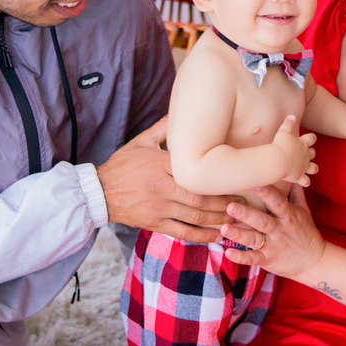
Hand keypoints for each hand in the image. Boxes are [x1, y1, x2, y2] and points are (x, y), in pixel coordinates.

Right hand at [96, 117, 240, 242]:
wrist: (99, 192)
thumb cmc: (122, 165)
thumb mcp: (142, 142)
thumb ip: (164, 128)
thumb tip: (181, 109)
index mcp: (162, 166)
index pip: (196, 172)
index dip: (219, 178)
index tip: (238, 178)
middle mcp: (163, 189)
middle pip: (201, 198)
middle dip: (226, 202)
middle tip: (246, 201)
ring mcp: (160, 209)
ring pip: (196, 217)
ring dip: (220, 219)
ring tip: (238, 218)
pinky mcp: (156, 224)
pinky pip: (183, 233)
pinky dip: (203, 236)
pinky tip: (218, 235)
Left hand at [219, 184, 326, 282]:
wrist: (314, 261)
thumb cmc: (306, 232)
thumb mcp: (304, 210)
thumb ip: (295, 192)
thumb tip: (293, 172)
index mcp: (289, 216)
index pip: (277, 202)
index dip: (266, 193)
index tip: (254, 183)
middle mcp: (280, 231)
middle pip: (262, 221)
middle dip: (246, 214)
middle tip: (230, 206)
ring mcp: (273, 246)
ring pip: (255, 240)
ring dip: (239, 235)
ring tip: (224, 228)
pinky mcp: (268, 260)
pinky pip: (253, 259)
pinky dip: (241, 258)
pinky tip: (228, 253)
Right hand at [272, 115, 317, 185]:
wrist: (277, 160)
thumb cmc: (279, 145)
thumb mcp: (282, 132)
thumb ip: (288, 123)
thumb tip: (292, 115)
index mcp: (302, 143)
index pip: (312, 138)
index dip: (311, 138)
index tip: (310, 139)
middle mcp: (305, 155)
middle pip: (313, 153)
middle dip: (311, 153)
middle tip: (306, 154)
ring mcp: (304, 166)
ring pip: (314, 168)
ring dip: (313, 168)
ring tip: (310, 169)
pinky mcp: (299, 176)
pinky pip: (306, 181)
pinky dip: (306, 182)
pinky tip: (304, 181)